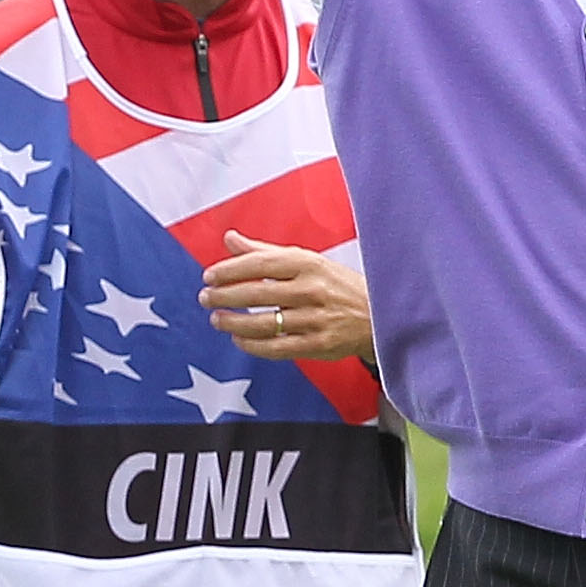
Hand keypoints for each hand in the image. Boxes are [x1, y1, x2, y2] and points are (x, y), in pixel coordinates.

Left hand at [199, 232, 373, 362]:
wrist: (380, 315)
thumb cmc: (336, 285)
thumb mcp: (307, 261)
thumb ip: (265, 251)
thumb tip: (230, 238)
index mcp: (309, 263)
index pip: (261, 264)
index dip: (230, 270)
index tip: (209, 275)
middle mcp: (312, 290)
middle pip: (258, 293)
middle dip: (225, 296)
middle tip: (205, 298)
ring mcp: (316, 319)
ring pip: (265, 323)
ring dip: (234, 322)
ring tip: (216, 319)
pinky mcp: (319, 345)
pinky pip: (277, 348)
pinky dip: (253, 345)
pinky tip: (238, 339)